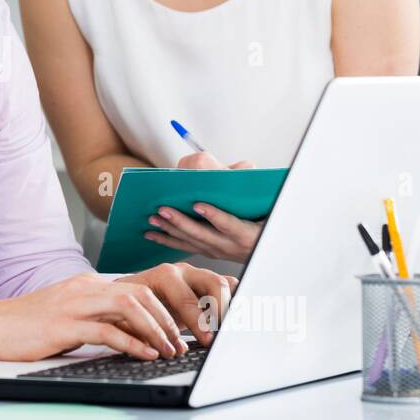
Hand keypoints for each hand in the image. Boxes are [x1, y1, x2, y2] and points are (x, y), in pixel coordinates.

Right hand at [0, 274, 186, 361]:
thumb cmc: (27, 326)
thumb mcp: (69, 317)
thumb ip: (98, 319)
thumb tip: (133, 335)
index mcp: (88, 285)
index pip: (138, 289)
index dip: (165, 310)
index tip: (179, 332)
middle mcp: (84, 288)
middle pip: (141, 293)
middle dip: (168, 319)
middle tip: (181, 344)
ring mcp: (74, 304)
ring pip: (130, 306)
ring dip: (156, 330)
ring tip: (169, 350)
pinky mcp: (63, 324)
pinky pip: (107, 330)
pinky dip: (132, 343)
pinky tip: (145, 355)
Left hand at [114, 262, 236, 345]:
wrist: (126, 295)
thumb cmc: (129, 308)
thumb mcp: (132, 319)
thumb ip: (148, 332)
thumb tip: (170, 350)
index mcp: (164, 276)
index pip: (188, 298)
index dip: (199, 321)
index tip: (207, 340)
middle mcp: (183, 272)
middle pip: (215, 283)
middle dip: (222, 311)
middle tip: (222, 335)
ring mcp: (197, 276)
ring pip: (226, 284)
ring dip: (231, 307)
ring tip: (229, 329)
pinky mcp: (207, 285)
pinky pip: (229, 288)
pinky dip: (234, 304)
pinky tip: (230, 322)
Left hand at [144, 151, 262, 262]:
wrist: (266, 247)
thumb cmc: (265, 220)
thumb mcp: (268, 206)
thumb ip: (254, 186)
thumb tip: (244, 167)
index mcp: (248, 234)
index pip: (229, 224)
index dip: (214, 215)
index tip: (198, 205)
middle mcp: (230, 246)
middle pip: (203, 234)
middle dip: (181, 222)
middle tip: (163, 209)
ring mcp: (218, 251)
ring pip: (190, 241)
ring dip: (170, 229)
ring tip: (154, 218)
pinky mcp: (207, 251)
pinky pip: (184, 246)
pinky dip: (167, 240)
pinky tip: (151, 233)